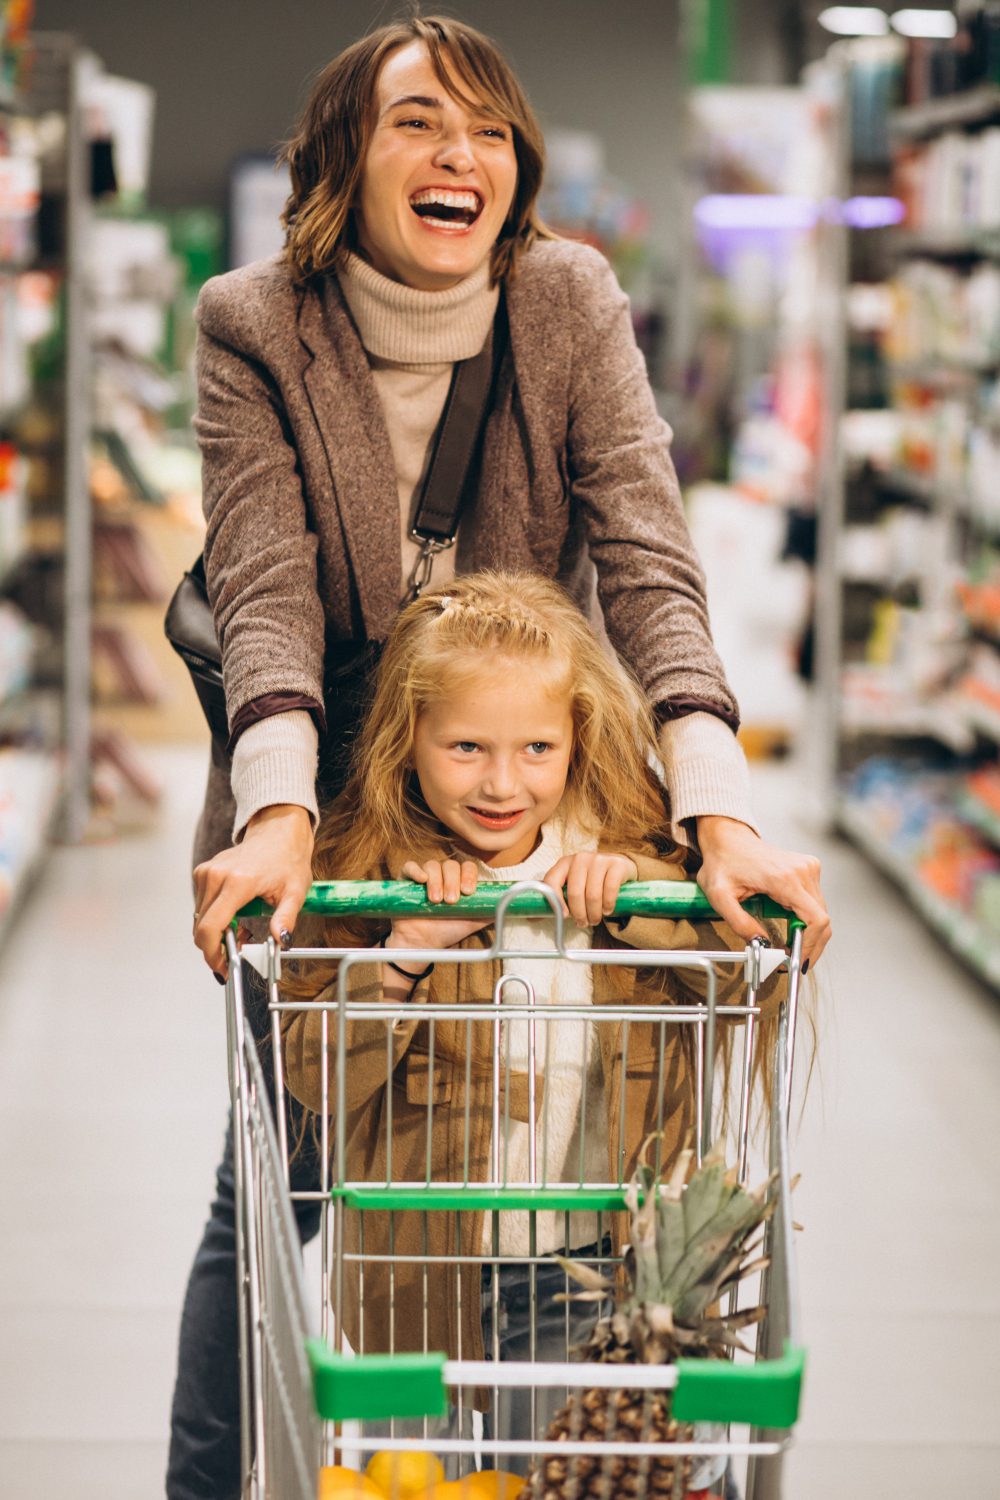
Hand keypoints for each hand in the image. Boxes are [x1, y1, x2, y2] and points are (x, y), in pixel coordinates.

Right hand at [193, 804, 314, 977]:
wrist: (277, 833)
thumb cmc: (288, 860)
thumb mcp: (295, 892)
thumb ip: (286, 918)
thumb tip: (281, 941)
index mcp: (238, 882)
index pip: (211, 927)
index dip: (213, 953)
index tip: (223, 966)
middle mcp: (216, 876)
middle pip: (201, 927)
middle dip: (217, 946)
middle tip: (240, 949)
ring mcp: (206, 873)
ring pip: (199, 919)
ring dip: (216, 933)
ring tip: (243, 929)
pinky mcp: (202, 872)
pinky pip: (201, 906)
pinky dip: (214, 918)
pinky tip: (235, 916)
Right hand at [390, 858, 491, 949]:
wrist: (423, 943)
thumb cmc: (448, 930)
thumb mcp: (473, 922)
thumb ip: (490, 912)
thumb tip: (510, 906)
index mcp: (459, 881)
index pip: (467, 867)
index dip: (469, 876)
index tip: (469, 892)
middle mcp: (443, 875)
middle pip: (451, 865)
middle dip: (453, 882)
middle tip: (451, 901)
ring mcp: (424, 876)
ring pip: (432, 865)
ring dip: (436, 881)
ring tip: (436, 901)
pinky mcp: (406, 880)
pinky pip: (410, 866)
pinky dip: (416, 870)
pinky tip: (421, 880)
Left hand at [543, 851, 637, 926]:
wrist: (619, 867)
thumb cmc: (591, 880)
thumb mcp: (573, 884)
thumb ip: (557, 897)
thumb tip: (533, 918)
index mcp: (564, 863)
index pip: (552, 881)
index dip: (556, 902)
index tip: (564, 916)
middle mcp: (580, 858)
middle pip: (575, 892)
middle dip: (579, 913)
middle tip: (584, 923)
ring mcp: (598, 859)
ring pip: (593, 894)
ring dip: (594, 913)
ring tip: (595, 919)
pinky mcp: (616, 864)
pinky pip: (610, 889)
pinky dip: (608, 905)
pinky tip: (607, 910)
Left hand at [694, 816, 830, 969]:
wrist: (727, 838)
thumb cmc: (722, 862)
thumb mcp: (719, 896)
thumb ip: (739, 923)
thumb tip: (760, 944)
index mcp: (784, 878)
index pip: (816, 919)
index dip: (811, 945)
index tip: (799, 960)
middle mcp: (802, 871)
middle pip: (822, 920)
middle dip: (810, 945)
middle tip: (795, 960)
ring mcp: (808, 867)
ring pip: (821, 912)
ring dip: (808, 933)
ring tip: (790, 944)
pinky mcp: (808, 868)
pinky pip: (815, 902)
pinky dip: (807, 919)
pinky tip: (790, 924)